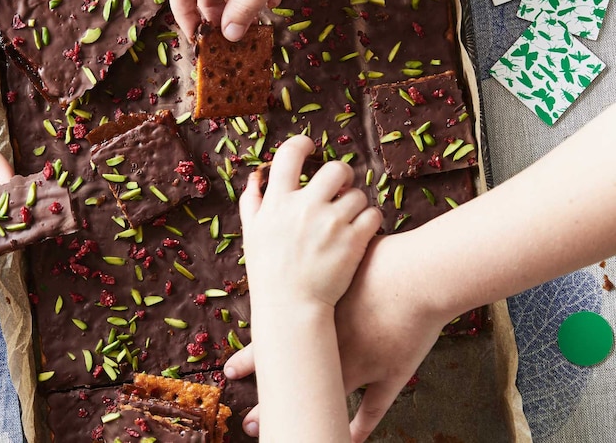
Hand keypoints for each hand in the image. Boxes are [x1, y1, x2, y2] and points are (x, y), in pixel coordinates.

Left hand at [224, 234, 451, 441]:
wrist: (415, 274)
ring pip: (326, 399)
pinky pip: (372, 410)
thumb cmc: (380, 258)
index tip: (228, 372)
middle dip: (269, 401)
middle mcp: (333, 347)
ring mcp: (361, 365)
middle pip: (294, 379)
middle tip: (247, 420)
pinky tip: (345, 440)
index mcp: (317, 319)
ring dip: (305, 418)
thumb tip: (292, 222)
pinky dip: (358, 427)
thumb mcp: (334, 247)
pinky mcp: (390, 373)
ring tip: (284, 437)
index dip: (251, 359)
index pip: (276, 345)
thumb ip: (313, 248)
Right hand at [240, 135, 381, 308]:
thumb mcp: (251, 235)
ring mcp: (331, 224)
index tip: (310, 147)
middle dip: (341, 175)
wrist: (290, 310)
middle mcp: (304, 208)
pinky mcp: (354, 241)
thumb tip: (255, 177)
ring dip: (355, 203)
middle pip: (335, 169)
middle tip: (340, 187)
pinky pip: (373, 215)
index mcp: (277, 203)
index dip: (302, 144)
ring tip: (348, 219)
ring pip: (358, 194)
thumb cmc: (268, 273)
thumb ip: (252, 203)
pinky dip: (370, 220)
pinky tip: (360, 231)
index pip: (289, 154)